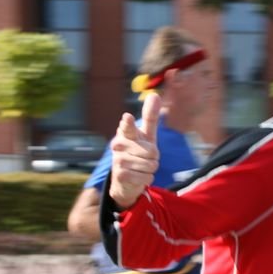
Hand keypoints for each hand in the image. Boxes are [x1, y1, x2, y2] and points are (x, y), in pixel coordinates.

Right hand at [109, 93, 160, 208]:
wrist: (126, 179)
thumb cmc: (138, 152)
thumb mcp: (146, 135)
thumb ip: (150, 116)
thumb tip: (154, 94)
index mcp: (125, 133)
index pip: (128, 127)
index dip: (129, 123)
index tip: (128, 117)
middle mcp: (118, 145)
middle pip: (152, 151)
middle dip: (154, 157)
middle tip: (145, 157)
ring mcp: (118, 161)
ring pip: (150, 165)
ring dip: (150, 169)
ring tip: (140, 167)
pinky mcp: (120, 176)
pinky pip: (146, 177)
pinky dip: (146, 179)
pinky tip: (137, 177)